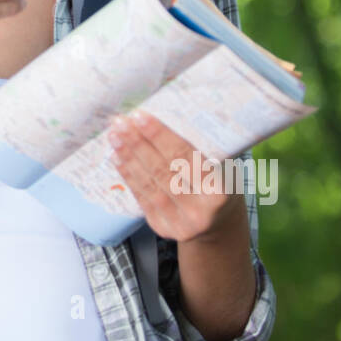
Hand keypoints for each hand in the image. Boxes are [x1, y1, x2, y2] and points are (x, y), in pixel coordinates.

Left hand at [106, 111, 245, 243]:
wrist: (220, 225)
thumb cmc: (222, 186)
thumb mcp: (225, 168)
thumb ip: (203, 147)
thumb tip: (169, 111)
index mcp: (220, 191)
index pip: (185, 157)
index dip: (160, 136)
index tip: (140, 116)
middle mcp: (200, 210)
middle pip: (163, 170)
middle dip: (138, 143)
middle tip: (121, 122)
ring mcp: (180, 223)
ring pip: (149, 185)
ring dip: (129, 158)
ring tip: (115, 137)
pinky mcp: (163, 228)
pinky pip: (142, 198)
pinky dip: (129, 176)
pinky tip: (118, 158)